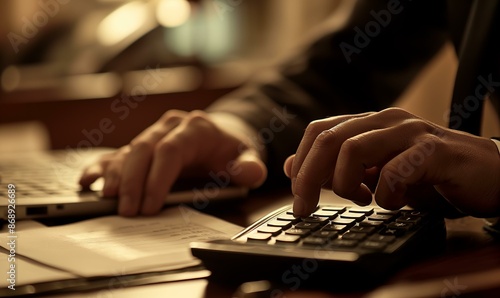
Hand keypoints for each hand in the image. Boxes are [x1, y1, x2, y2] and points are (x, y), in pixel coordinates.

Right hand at [79, 110, 266, 215]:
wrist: (220, 136)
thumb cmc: (230, 152)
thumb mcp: (246, 157)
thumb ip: (250, 166)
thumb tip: (249, 172)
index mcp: (195, 128)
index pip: (170, 150)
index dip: (157, 178)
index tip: (150, 205)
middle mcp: (171, 126)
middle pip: (144, 149)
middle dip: (133, 181)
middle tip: (127, 211)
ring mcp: (153, 133)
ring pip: (129, 151)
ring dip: (117, 176)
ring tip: (110, 199)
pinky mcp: (142, 144)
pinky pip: (118, 152)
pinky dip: (102, 167)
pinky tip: (90, 180)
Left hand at [284, 108, 499, 217]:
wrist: (489, 174)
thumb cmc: (431, 175)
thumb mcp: (377, 173)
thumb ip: (338, 167)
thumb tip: (293, 167)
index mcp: (370, 123)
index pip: (319, 131)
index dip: (301, 162)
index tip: (296, 193)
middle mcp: (386, 121)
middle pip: (329, 139)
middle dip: (308, 177)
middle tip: (305, 206)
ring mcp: (410, 133)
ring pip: (353, 150)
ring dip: (346, 184)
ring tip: (362, 200)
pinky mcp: (434, 151)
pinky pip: (393, 171)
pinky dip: (385, 195)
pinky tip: (394, 202)